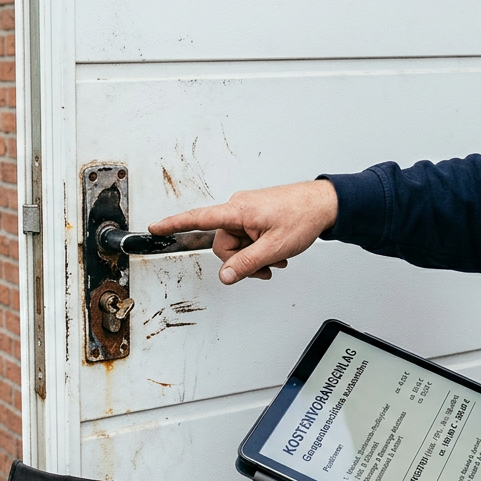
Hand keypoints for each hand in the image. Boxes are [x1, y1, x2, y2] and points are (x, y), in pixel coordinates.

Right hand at [148, 180, 336, 283]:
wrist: (325, 204)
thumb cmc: (303, 217)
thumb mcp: (274, 248)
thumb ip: (247, 264)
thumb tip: (226, 276)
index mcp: (238, 211)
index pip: (198, 219)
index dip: (174, 224)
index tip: (155, 228)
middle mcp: (238, 208)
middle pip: (223, 244)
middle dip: (242, 260)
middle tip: (265, 266)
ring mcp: (247, 211)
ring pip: (237, 244)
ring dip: (254, 257)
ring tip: (277, 259)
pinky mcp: (256, 215)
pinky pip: (248, 238)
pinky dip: (259, 249)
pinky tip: (276, 253)